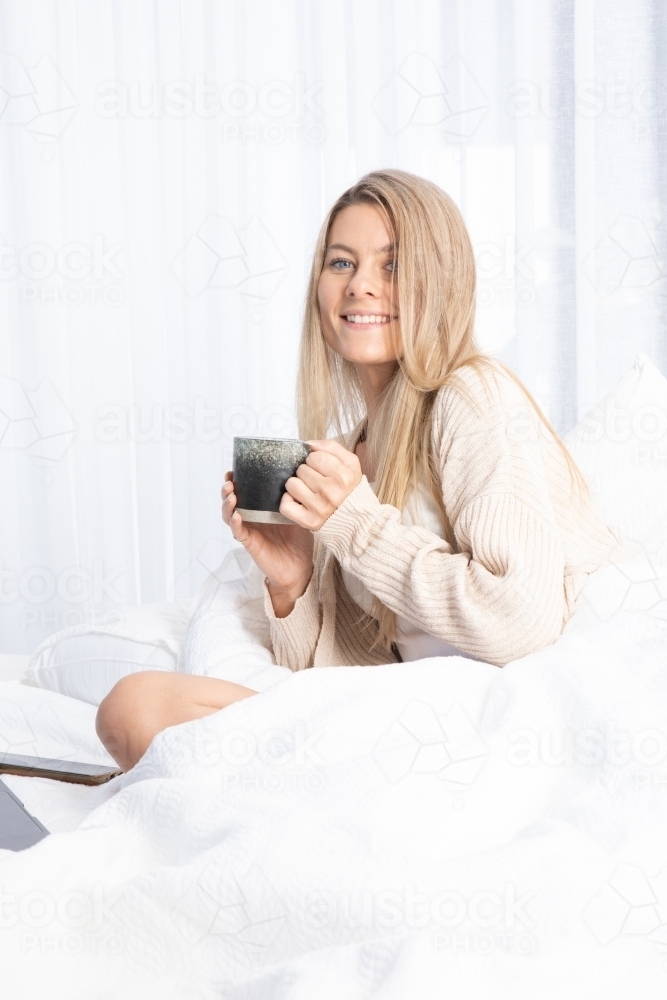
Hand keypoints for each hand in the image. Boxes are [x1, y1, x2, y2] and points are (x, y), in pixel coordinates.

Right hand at [222, 473, 313, 617]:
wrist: (299, 568)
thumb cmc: (299, 541)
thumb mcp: (299, 514)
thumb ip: (296, 499)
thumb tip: (301, 478)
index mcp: (261, 508)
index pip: (245, 490)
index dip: (238, 479)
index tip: (236, 468)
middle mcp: (252, 517)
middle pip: (231, 500)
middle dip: (227, 488)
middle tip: (229, 480)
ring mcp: (249, 529)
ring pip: (229, 514)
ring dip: (227, 504)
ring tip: (231, 495)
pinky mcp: (249, 542)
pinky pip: (238, 532)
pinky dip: (235, 523)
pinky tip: (237, 516)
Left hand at [280, 439, 362, 530]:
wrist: (356, 518)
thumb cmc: (351, 489)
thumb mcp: (351, 464)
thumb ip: (332, 447)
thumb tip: (310, 444)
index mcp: (343, 477)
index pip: (314, 456)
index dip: (316, 460)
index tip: (323, 469)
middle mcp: (330, 493)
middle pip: (302, 469)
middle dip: (308, 472)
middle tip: (317, 481)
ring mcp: (319, 508)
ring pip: (291, 484)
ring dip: (297, 485)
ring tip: (309, 490)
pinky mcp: (309, 521)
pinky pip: (286, 506)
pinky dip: (289, 501)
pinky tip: (299, 500)